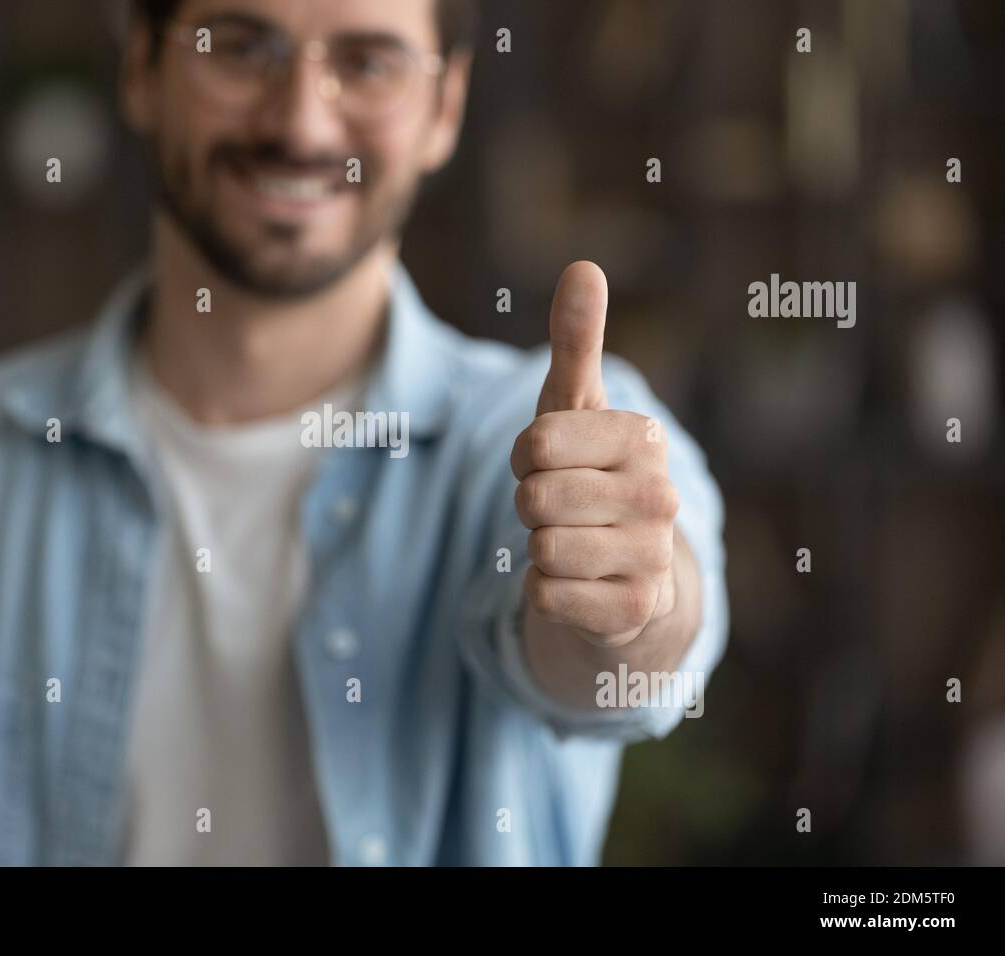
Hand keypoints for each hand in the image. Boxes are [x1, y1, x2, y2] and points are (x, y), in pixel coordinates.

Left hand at [509, 261, 679, 647]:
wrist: (633, 580)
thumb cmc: (592, 479)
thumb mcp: (577, 411)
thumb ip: (577, 342)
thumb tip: (583, 266)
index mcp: (643, 436)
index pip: (535, 442)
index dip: (525, 459)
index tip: (549, 465)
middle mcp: (660, 494)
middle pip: (534, 497)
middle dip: (530, 506)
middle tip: (561, 511)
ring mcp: (652, 556)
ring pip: (539, 547)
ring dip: (538, 551)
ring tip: (574, 546)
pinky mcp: (634, 612)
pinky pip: (544, 595)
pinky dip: (546, 592)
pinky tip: (580, 586)